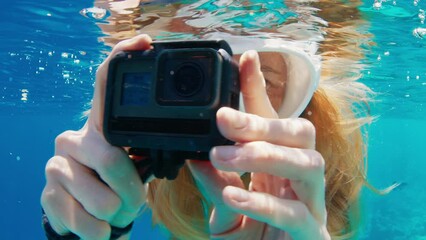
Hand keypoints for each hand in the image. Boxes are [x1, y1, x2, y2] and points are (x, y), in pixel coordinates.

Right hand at [41, 35, 152, 239]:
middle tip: (137, 201)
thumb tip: (184, 150)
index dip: (122, 58)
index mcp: (100, 127)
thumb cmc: (117, 186)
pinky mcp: (46, 194)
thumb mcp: (135, 167)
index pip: (105, 83)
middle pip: (111, 157)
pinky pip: (82, 219)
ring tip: (116, 209)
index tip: (143, 42)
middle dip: (132, 190)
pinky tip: (98, 224)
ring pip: (100, 197)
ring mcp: (56, 165)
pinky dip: (99, 230)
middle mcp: (74, 138)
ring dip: (117, 212)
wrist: (88, 218)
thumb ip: (147, 153)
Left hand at [188, 51, 329, 238]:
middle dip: (264, 121)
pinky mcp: (311, 233)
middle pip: (300, 132)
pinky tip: (235, 195)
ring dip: (264, 154)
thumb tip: (194, 155)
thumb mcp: (226, 206)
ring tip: (224, 155)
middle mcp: (299, 178)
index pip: (274, 120)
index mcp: (279, 166)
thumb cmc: (253, 237)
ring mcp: (310, 204)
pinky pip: (296, 212)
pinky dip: (264, 201)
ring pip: (307, 164)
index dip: (261, 89)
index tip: (244, 58)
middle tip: (223, 118)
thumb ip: (216, 182)